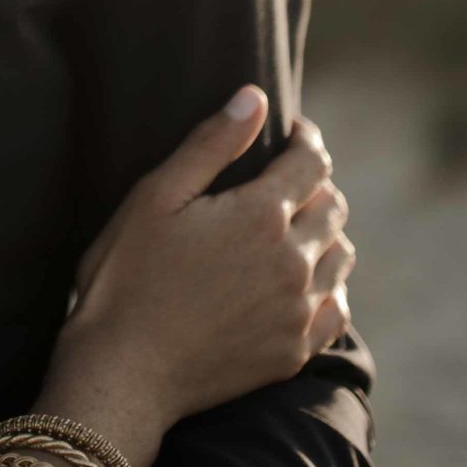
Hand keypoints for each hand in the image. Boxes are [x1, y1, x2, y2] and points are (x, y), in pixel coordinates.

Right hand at [37, 89, 355, 466]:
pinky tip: (303, 283)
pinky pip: (337, 308)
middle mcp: (293, 260)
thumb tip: (255, 98)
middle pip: (333, 207)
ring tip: (296, 228)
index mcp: (260, 215)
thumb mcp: (156, 197)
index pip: (311, 163)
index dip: (307, 139)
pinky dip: (329, 286)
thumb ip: (211, 145)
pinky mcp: (294, 351)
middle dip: (316, 183)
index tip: (294, 131)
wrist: (126, 369)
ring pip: (341, 256)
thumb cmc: (127, 276)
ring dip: (326, 233)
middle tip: (289, 179)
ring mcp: (298, 310)